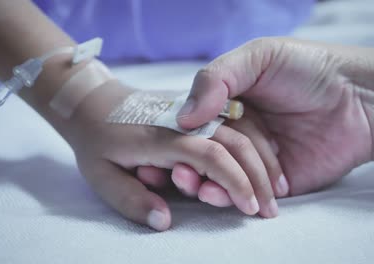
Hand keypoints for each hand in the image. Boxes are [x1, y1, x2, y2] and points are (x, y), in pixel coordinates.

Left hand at [59, 80, 283, 230]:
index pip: (211, 155)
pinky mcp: (198, 108)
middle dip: (258, 176)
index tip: (251, 207)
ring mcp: (194, 111)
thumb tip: (165, 221)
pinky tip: (270, 157)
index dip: (235, 182)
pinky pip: (237, 117)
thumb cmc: (97, 142)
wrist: (94, 101)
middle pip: (234, 142)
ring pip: (241, 128)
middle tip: (271, 208)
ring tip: (279, 188)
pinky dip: (257, 138)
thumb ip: (133, 200)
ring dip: (263, 159)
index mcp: (163, 138)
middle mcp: (185, 121)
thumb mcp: (101, 176)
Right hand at [177, 37, 373, 194]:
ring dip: (204, 184)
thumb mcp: (260, 57)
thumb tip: (184, 118)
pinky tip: (218, 195)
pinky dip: (228, 197)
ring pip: (220, 176)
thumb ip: (217, 78)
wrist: (360, 100)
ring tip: (199, 187)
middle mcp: (238, 131)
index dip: (180, 137)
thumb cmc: (309, 70)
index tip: (167, 148)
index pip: (195, 124)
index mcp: (229, 101)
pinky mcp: (272, 184)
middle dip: (189, 165)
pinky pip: (245, 194)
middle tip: (181, 173)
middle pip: (204, 153)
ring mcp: (255, 159)